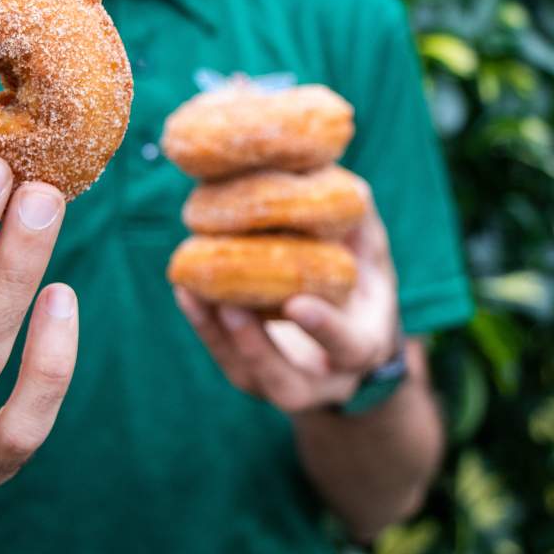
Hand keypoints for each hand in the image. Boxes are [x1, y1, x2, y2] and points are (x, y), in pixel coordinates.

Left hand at [175, 188, 402, 413]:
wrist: (347, 322)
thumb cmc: (360, 277)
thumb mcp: (369, 251)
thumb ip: (356, 221)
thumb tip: (325, 167)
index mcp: (364, 347)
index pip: (350, 347)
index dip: (324, 329)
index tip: (297, 302)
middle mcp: (325, 378)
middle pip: (290, 386)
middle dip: (257, 349)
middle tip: (230, 307)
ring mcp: (282, 383)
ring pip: (247, 376)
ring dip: (218, 336)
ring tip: (194, 291)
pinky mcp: (250, 375)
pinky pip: (223, 358)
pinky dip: (203, 326)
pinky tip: (185, 289)